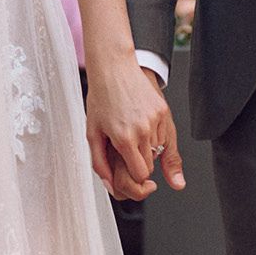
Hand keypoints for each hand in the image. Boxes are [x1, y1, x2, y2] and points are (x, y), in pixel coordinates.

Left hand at [86, 59, 183, 201]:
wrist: (114, 69)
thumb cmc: (101, 98)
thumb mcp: (92, 133)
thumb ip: (100, 163)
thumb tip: (110, 185)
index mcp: (124, 138)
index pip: (140, 174)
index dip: (134, 177)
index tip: (128, 172)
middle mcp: (143, 130)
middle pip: (149, 165)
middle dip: (138, 164)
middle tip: (126, 151)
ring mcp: (155, 120)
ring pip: (158, 151)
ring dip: (146, 150)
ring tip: (131, 133)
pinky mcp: (163, 112)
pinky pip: (163, 135)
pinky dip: (153, 136)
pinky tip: (140, 124)